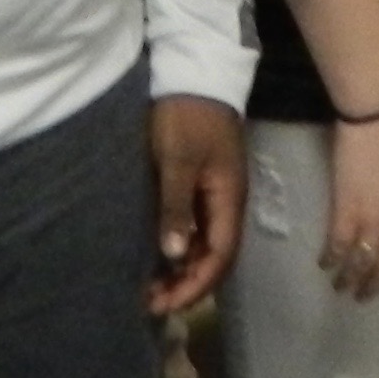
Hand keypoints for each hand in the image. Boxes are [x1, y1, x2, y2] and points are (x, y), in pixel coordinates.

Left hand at [148, 96, 245, 312]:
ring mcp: (216, 194)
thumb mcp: (177, 161)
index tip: (165, 304)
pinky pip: (196, 228)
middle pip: (215, 256)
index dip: (195, 285)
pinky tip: (158, 255)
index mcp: (228, 199)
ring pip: (205, 244)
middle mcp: (227, 203)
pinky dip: (180, 247)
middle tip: (151, 302)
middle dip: (187, 284)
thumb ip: (177, 207)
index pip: (220, 257)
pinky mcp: (201, 184)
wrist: (195, 73)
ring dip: (182, 269)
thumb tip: (176, 255)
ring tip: (150, 287)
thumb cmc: (186, 117)